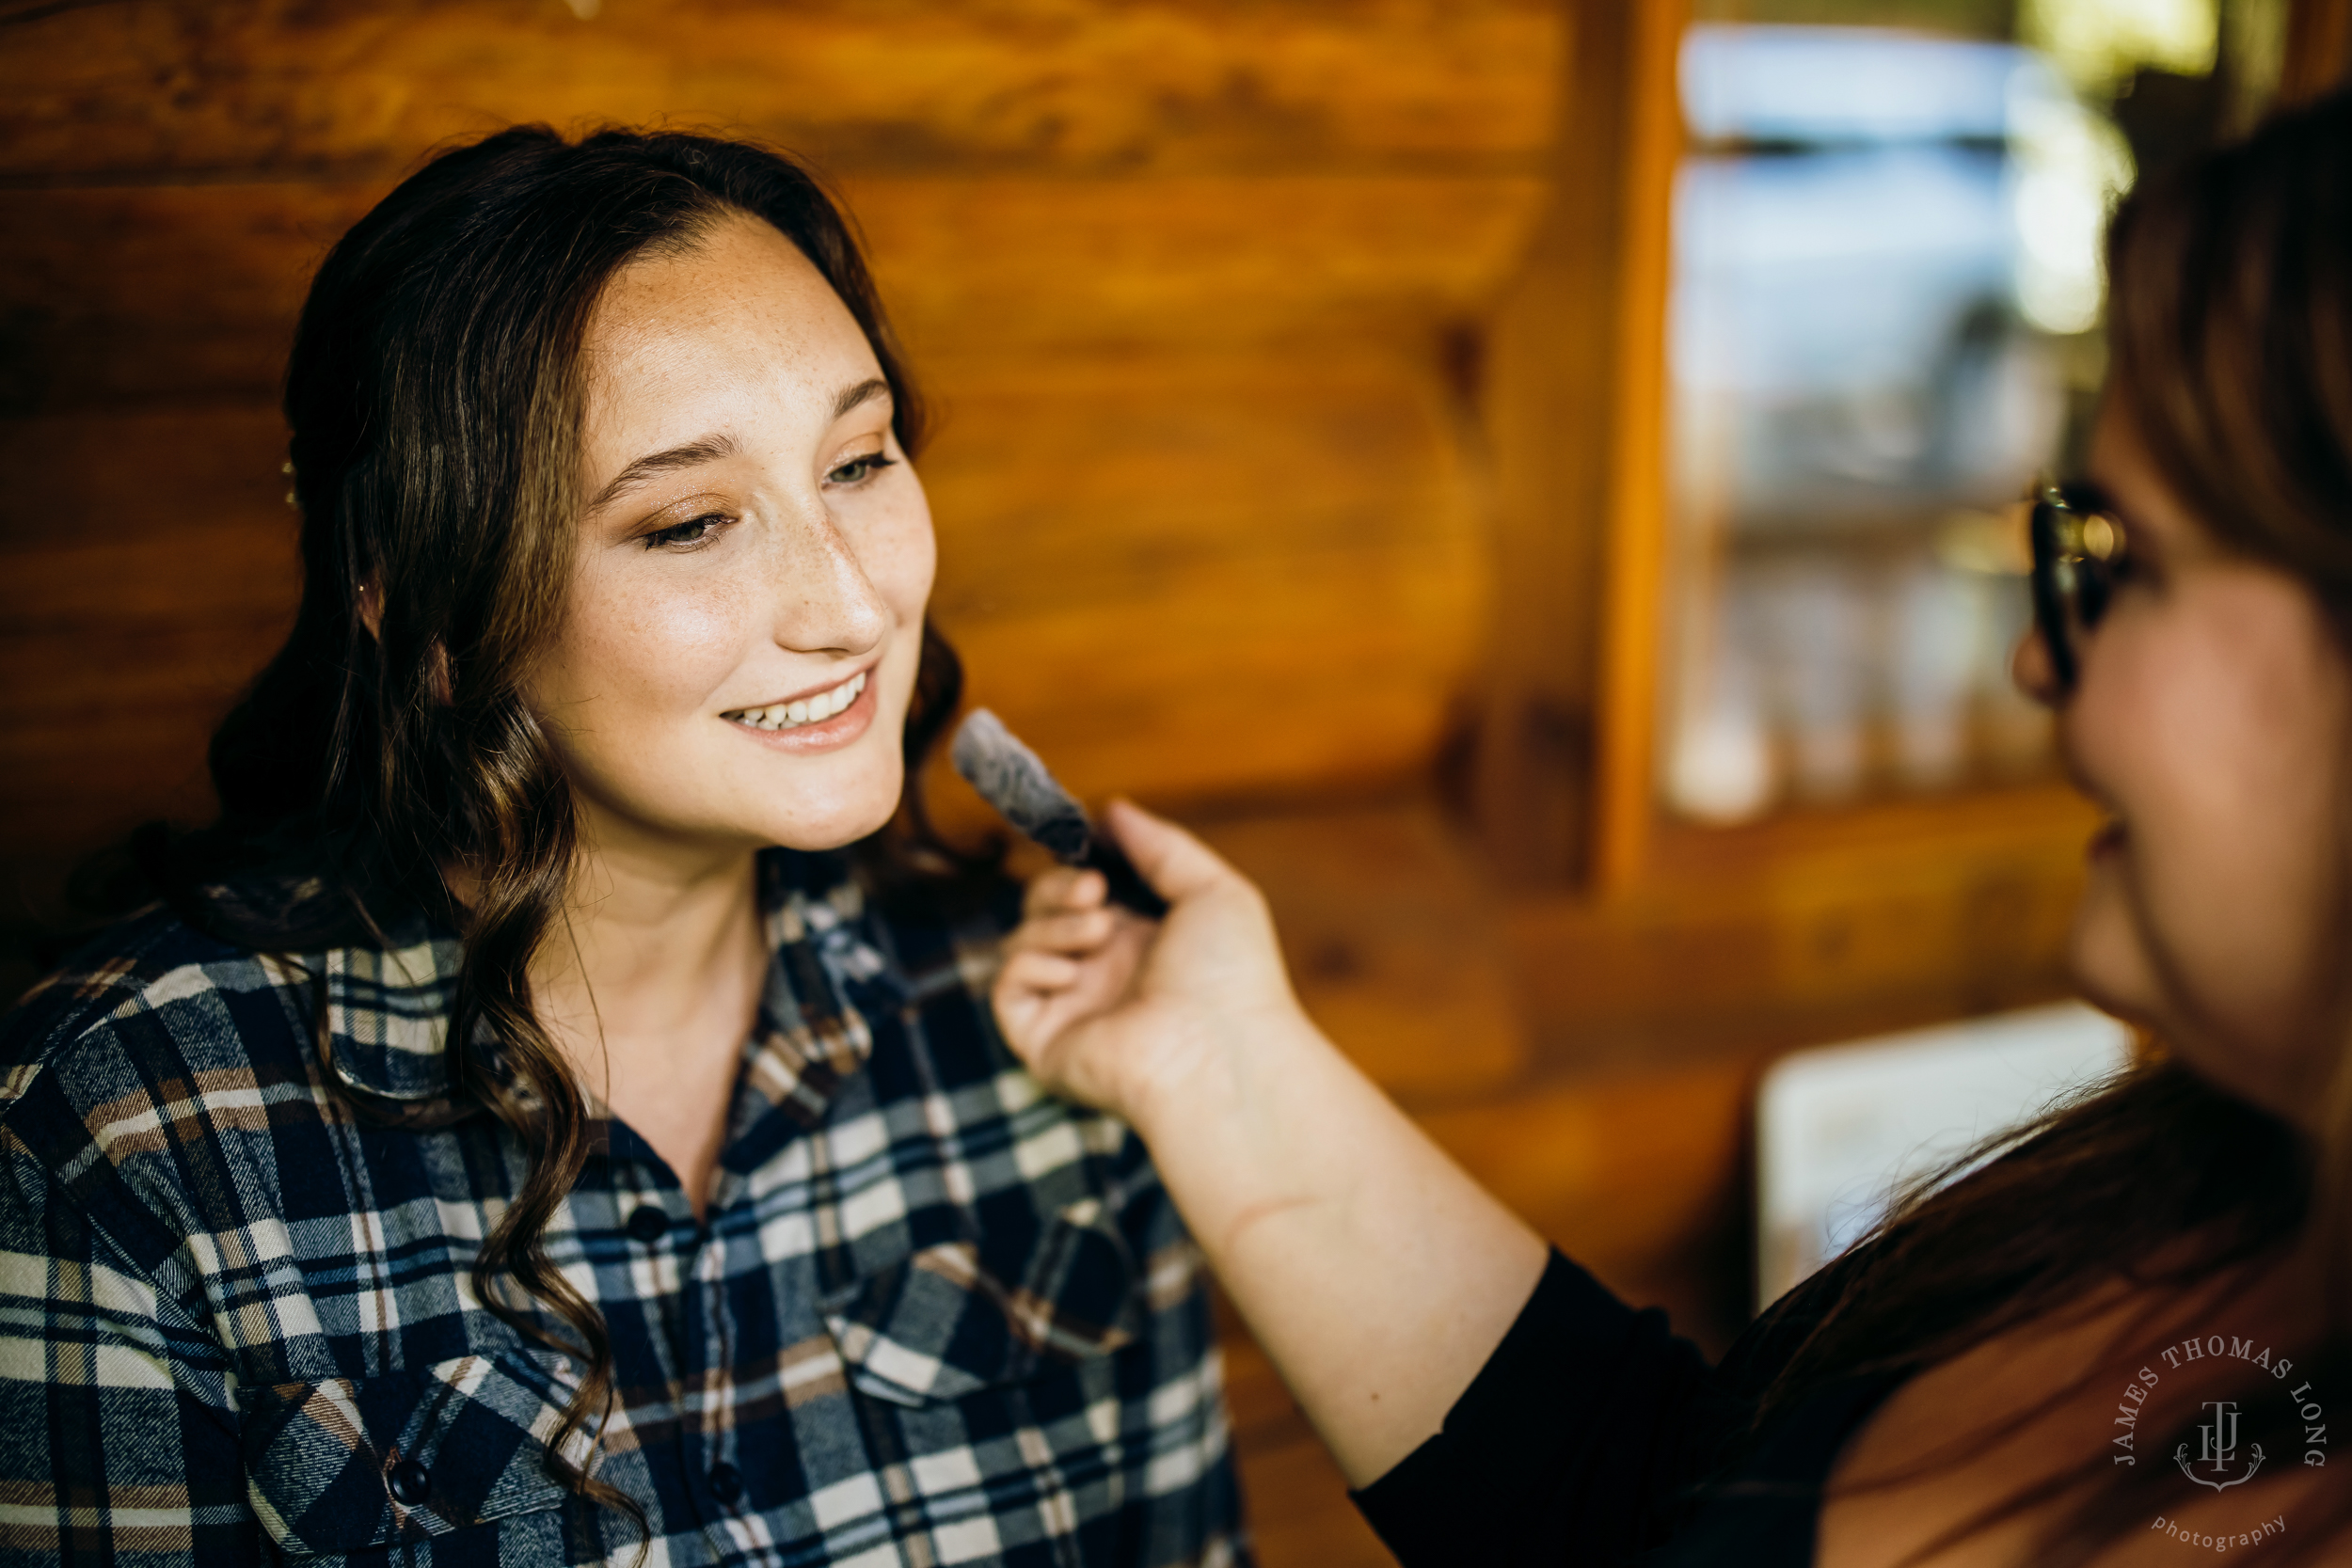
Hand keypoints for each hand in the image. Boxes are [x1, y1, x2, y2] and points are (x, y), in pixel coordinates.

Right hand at [993, 801, 1302, 1131]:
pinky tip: (1072, 971)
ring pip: (1021, 942)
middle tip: (1094, 889)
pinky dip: (1030, 965)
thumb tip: (1113, 811)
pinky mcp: (1045, 1041)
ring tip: (1098, 930)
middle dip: (1057, 885)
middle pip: (1043, 909)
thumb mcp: (1212, 890)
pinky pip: (1007, 989)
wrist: (1222, 1053)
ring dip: (1052, 922)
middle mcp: (1104, 975)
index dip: (1075, 863)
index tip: (1082, 841)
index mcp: (1142, 942)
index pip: (1084, 891)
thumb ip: (1161, 845)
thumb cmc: (1233, 978)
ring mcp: (1073, 1009)